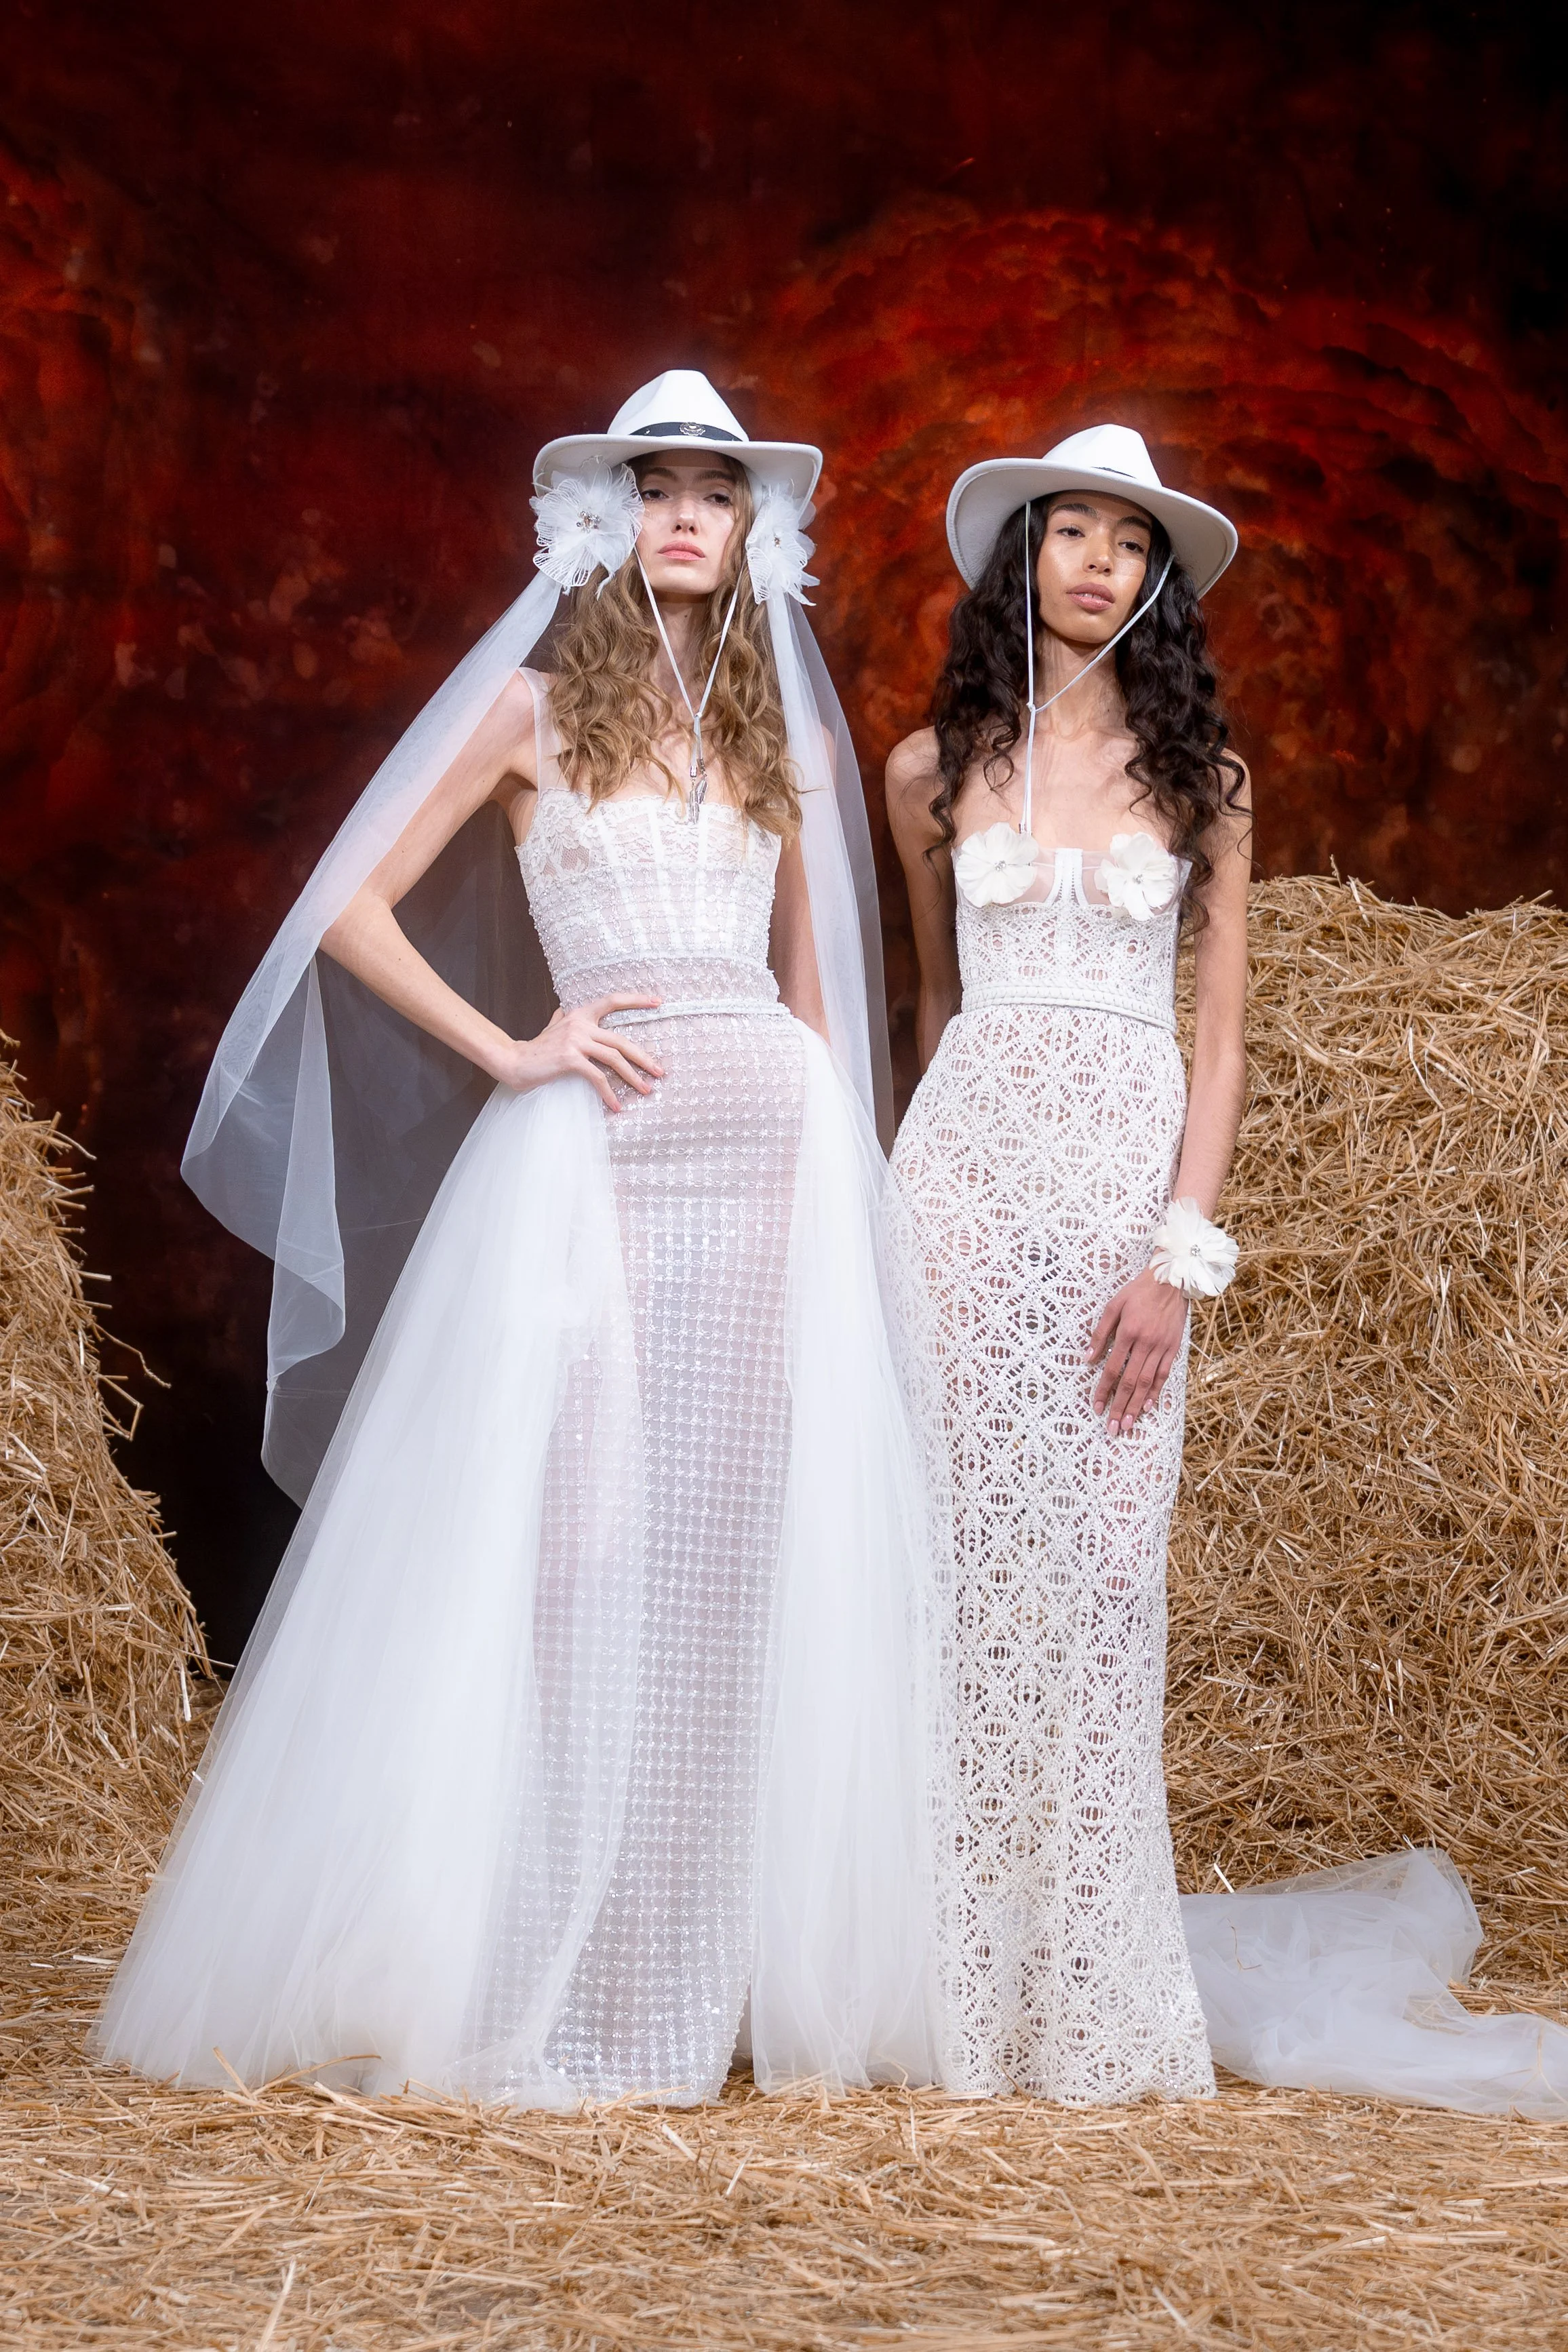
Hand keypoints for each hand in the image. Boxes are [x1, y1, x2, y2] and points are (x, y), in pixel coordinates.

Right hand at [494, 995, 664, 1112]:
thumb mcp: (551, 1028)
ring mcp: (575, 1041)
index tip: (657, 1002)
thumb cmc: (536, 1048)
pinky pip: (597, 1077)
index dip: (635, 1000)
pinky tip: (616, 1106)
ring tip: (646, 1091)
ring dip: (633, 1078)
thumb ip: (561, 1019)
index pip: (612, 1001)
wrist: (514, 1062)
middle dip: (644, 1058)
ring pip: (614, 1059)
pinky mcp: (570, 1059)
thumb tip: (562, 1011)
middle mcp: (581, 1024)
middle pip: (621, 1041)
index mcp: (580, 1014)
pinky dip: (609, 1093)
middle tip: (660, 1072)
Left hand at [1085, 1267, 1187, 1436]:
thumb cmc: (1138, 1292)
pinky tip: (1148, 1405)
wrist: (1171, 1281)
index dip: (1104, 1390)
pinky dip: (1156, 1391)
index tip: (1097, 1407)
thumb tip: (1088, 1358)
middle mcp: (1146, 1343)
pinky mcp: (1173, 1348)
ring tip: (1129, 1424)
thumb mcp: (1113, 1306)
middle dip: (1120, 1407)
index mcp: (1128, 1332)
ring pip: (1147, 1382)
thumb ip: (1100, 1333)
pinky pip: (1164, 1374)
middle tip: (1113, 1428)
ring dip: (1137, 1405)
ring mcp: (1161, 1347)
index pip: (1113, 1368)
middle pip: (1130, 1381)